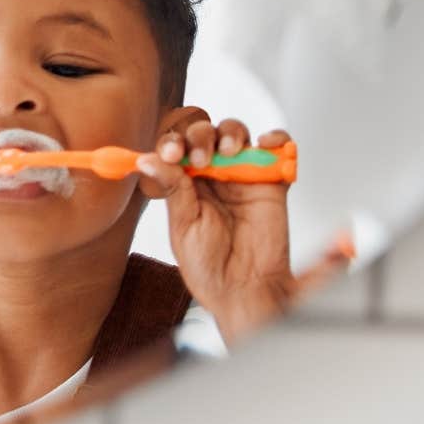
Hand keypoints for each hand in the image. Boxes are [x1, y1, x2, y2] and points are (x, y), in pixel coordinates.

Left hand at [136, 117, 295, 344]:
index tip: (172, 152)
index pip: (174, 147)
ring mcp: (241, 175)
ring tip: (228, 152)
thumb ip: (173, 189)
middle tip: (201, 158)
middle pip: (203, 133)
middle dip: (199, 136)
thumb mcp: (183, 226)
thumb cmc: (209, 266)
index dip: (172, 142)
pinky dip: (274, 139)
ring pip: (235, 134)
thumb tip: (147, 159)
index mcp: (183, 183)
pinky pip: (276, 149)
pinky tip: (265, 145)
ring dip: (230, 133)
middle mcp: (210, 175)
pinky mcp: (271, 182)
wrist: (245, 290)